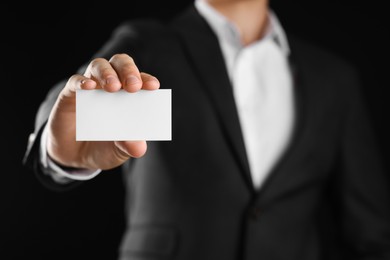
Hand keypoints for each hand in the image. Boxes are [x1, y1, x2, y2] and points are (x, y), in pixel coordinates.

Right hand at [46, 53, 159, 169]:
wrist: (74, 157)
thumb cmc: (103, 147)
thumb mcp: (118, 152)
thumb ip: (128, 147)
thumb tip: (138, 147)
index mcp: (129, 96)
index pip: (140, 80)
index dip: (147, 80)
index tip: (153, 87)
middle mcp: (111, 86)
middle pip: (121, 64)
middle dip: (129, 71)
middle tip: (133, 86)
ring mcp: (90, 88)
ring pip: (99, 66)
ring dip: (107, 73)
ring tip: (113, 87)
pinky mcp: (70, 94)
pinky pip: (74, 81)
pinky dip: (81, 82)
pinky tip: (88, 87)